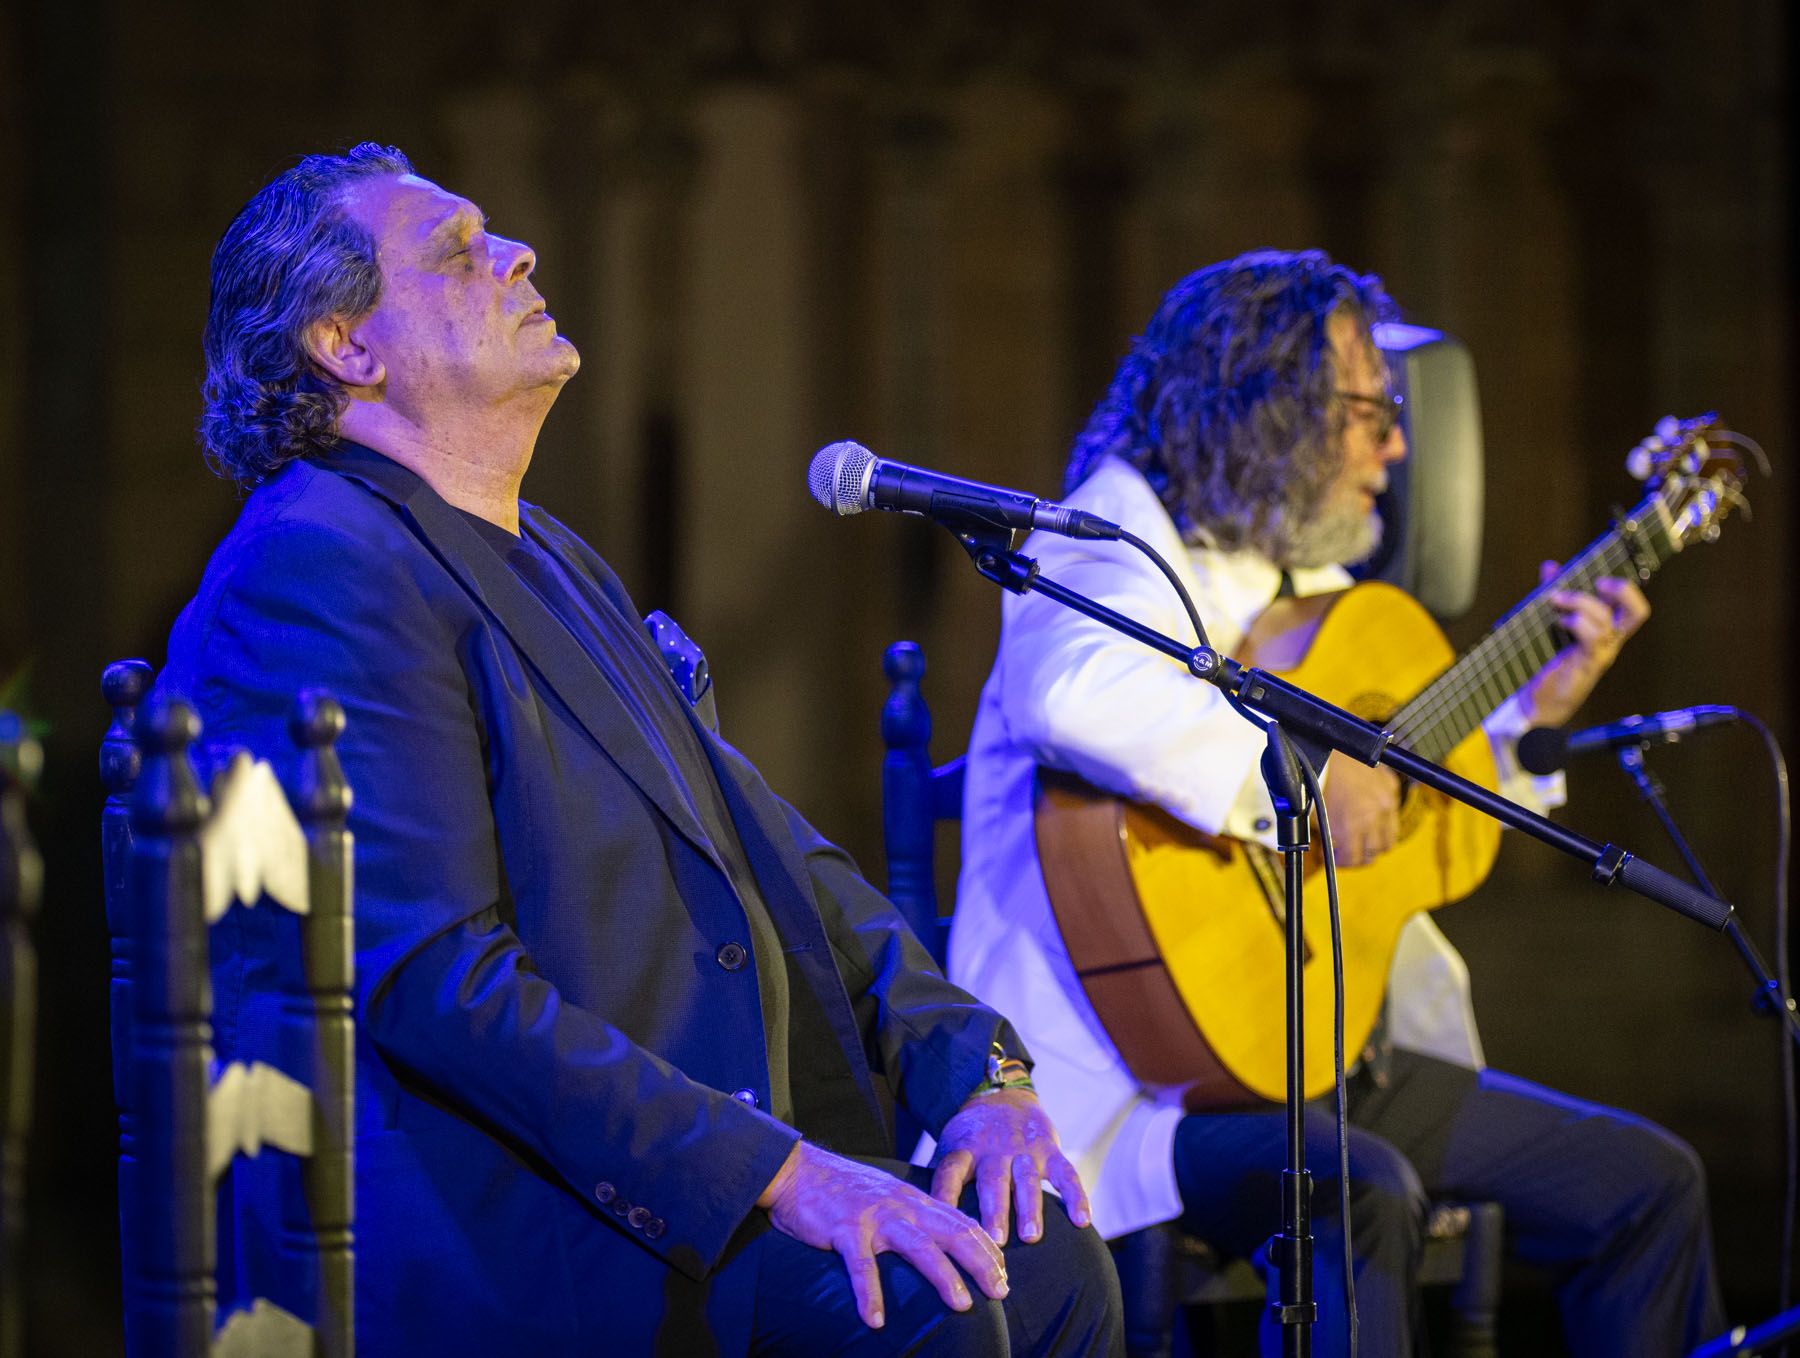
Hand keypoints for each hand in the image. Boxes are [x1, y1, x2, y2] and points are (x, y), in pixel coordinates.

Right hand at [758, 1140, 1007, 1329]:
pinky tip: (875, 1320)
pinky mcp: (845, 1229)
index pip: (961, 1222)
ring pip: (918, 1246)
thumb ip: (916, 1215)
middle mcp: (901, 1206)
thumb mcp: (889, 1197)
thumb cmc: (845, 1190)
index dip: (986, 1248)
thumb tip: (944, 1240)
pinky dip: (869, 1293)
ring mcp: (875, 1217)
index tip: (1005, 1275)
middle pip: (952, 1232)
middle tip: (1001, 1291)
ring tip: (962, 1305)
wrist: (798, 1170)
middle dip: (981, 1262)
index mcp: (914, 1200)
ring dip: (944, 1276)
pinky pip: (860, 1265)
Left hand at [931, 1086, 1091, 1246]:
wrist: (1002, 1096)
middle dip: (995, 1211)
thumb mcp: (950, 1146)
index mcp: (964, 1149)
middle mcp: (993, 1149)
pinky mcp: (1049, 1149)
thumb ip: (940, 1177)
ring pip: (1028, 1180)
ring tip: (1031, 1237)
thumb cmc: (971, 1135)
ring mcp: (1023, 1149)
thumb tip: (919, 1220)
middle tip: (995, 1241)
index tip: (941, 1224)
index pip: (949, 1172)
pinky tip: (1082, 1221)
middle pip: (993, 1180)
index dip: (944, 1196)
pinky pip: (1065, 1173)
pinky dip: (1076, 1196)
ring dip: (1030, 1208)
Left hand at [1321, 752, 1400, 866]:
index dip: (1344, 862)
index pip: (1356, 859)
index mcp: (1351, 825)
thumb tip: (1332, 849)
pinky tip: (1368, 815)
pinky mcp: (1391, 786)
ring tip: (1360, 836)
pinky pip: (1393, 814)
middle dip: (1359, 854)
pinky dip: (1384, 820)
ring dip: (1376, 842)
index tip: (1336, 856)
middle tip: (1347, 849)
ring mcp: (1387, 801)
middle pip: (1375, 853)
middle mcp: (1374, 816)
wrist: (1325, 744)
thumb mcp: (1314, 812)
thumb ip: (1327, 835)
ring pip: (1389, 839)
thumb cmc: (1314, 777)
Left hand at [1519, 562, 1650, 729]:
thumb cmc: (1547, 663)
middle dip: (1622, 590)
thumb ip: (1554, 596)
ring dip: (1580, 601)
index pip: (1631, 605)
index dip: (1626, 585)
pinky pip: (1593, 637)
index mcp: (1606, 629)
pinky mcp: (1588, 664)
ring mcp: (1601, 653)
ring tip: (1556, 600)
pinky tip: (1559, 621)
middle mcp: (1610, 640)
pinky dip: (1576, 622)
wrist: (1538, 703)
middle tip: (1598, 582)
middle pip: (1637, 612)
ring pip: (1606, 619)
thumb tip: (1551, 566)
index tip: (1603, 569)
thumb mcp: (1550, 623)